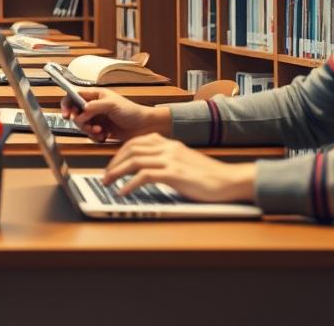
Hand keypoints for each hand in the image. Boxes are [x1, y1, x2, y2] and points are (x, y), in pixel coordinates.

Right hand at [60, 88, 169, 143]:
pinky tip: (104, 135)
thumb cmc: (133, 111)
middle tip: (90, 126)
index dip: (68, 104)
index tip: (67, 114)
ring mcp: (97, 118)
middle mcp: (94, 106)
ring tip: (100, 131)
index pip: (74, 96)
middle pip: (76, 113)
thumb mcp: (112, 105)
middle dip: (81, 122)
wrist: (144, 127)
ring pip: (82, 125)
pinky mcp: (100, 129)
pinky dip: (95, 137)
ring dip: (89, 130)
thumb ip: (93, 107)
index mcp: (96, 95)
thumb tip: (80, 112)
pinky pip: (90, 134)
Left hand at [102, 133, 255, 202]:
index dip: (119, 154)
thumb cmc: (207, 176)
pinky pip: (144, 176)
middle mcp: (168, 148)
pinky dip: (130, 184)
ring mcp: (171, 160)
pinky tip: (123, 192)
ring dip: (116, 172)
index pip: (136, 142)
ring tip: (107, 184)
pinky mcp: (175, 174)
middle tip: (105, 177)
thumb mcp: (183, 162)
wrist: (229, 181)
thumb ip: (165, 161)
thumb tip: (144, 170)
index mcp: (169, 143)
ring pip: (134, 160)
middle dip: (114, 163)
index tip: (111, 165)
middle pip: (131, 149)